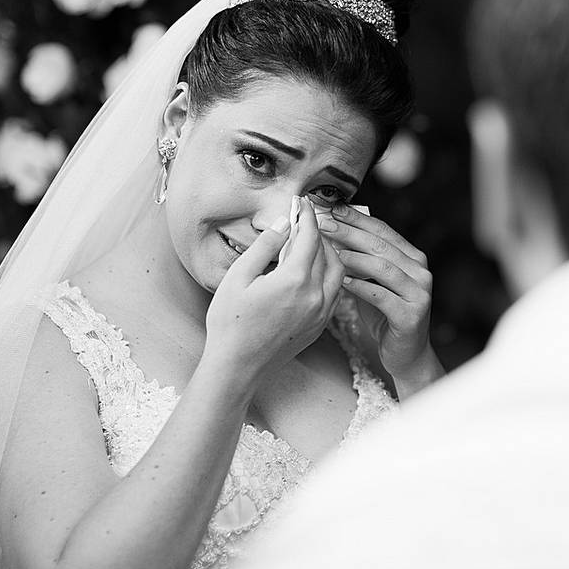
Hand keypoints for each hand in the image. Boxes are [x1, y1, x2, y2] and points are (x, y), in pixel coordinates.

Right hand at [204, 198, 344, 384]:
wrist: (237, 367)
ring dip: (330, 252)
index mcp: (294, 280)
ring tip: (313, 241)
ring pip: (338, 272)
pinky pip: (336, 292)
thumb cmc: (230, 323)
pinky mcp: (320, 326)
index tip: (302, 202)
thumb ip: (265, 247)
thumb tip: (284, 223)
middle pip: (328, 252)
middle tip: (306, 218)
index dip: (307, 215)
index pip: (310, 236)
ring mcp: (321, 313)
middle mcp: (315, 296)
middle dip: (319, 231)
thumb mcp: (238, 277)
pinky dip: (331, 274)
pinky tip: (316, 269)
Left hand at [318, 204, 435, 381]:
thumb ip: (361, 258)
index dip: (357, 218)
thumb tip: (332, 231)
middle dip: (351, 232)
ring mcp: (419, 293)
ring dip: (355, 258)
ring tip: (332, 252)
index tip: (333, 208)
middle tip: (325, 224)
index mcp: (412, 257)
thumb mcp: (373, 281)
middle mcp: (420, 271)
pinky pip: (382, 296)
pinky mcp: (411, 315)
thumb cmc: (385, 314)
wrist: (405, 353)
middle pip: (381, 245)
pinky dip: (361, 287)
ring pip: (383, 268)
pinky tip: (343, 282)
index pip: (383, 230)